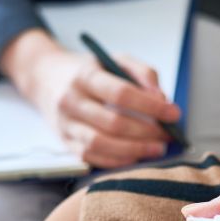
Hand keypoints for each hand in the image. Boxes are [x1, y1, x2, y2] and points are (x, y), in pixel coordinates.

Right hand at [0, 29, 180, 167]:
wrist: (45, 78)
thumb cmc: (88, 70)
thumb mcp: (115, 59)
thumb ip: (142, 73)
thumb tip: (161, 98)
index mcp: (85, 76)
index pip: (121, 93)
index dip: (151, 106)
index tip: (174, 113)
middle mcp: (71, 101)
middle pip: (113, 122)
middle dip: (146, 132)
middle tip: (167, 135)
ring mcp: (65, 124)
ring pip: (101, 144)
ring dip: (134, 150)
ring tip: (156, 149)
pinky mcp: (64, 142)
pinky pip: (91, 158)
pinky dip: (117, 161)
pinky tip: (136, 156)